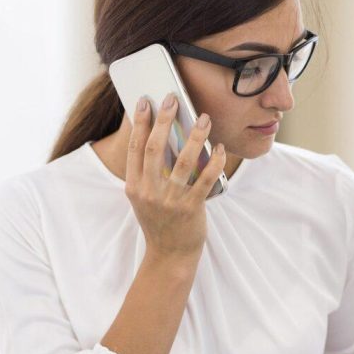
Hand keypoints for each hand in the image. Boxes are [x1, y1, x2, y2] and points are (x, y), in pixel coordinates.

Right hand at [125, 93, 225, 258]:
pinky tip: (219, 148)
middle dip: (163, 121)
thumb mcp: (144, 198)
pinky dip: (214, 161)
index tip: (144, 102)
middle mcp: (149, 192)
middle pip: (156, 148)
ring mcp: (170, 200)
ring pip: (184, 161)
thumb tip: (159, 140)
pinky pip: (206, 178)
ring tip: (204, 119)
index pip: (135, 148)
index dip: (139, 124)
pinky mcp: (191, 207)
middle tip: (172, 99)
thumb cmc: (160, 222)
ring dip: (195, 136)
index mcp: (134, 187)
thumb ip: (148, 174)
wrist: (170, 254)